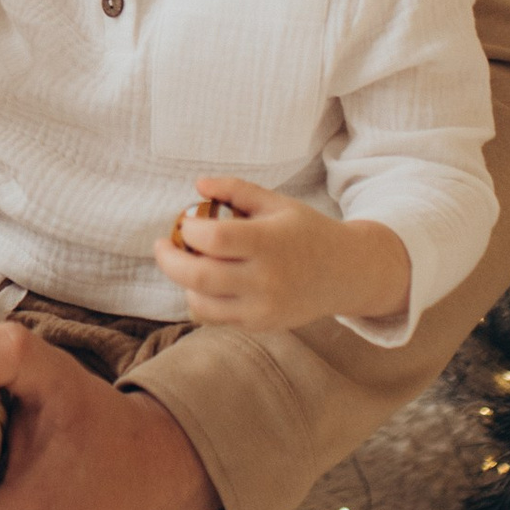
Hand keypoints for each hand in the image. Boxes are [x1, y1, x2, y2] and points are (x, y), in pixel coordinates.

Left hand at [154, 176, 410, 333]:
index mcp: (270, 243)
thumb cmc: (307, 232)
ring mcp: (262, 308)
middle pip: (198, 276)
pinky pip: (214, 317)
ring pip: (200, 302)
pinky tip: (205, 282)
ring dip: (184, 281)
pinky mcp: (260, 325)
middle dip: (169, 259)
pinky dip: (200, 299)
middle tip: (163, 245)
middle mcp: (265, 280)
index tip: (186, 221)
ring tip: (188, 262)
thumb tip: (198, 184)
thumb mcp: (277, 203)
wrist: (346, 273)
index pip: (214, 239)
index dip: (189, 229)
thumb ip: (237, 190)